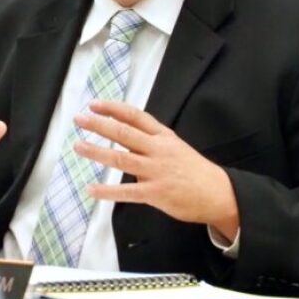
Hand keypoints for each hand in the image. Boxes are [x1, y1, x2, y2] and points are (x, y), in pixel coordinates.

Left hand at [73, 100, 238, 238]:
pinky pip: (127, 192)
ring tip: (78, 146)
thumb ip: (151, 143)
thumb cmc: (195, 171)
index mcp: (163, 136)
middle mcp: (158, 149)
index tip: (94, 104)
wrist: (219, 194)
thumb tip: (127, 142)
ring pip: (121, 158)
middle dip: (99, 124)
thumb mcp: (176, 147)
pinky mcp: (156, 193)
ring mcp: (156, 171)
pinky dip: (107, 191)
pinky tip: (91, 189)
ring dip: (96, 152)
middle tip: (79, 119)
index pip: (135, 116)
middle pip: (123, 132)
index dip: (113, 108)